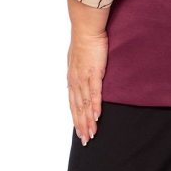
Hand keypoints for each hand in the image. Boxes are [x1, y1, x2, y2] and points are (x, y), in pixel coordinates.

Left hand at [66, 30, 108, 144]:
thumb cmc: (85, 42)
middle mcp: (75, 81)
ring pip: (85, 104)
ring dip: (88, 121)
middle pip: (78, 108)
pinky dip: (95, 106)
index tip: (80, 132)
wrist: (86, 29)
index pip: (73, 104)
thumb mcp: (80, 60)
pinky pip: (94, 93)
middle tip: (86, 141)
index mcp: (72, 79)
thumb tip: (84, 78)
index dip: (76, 119)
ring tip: (92, 134)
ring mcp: (84, 78)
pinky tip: (97, 117)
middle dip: (82, 126)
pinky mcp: (94, 73)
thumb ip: (81, 71)